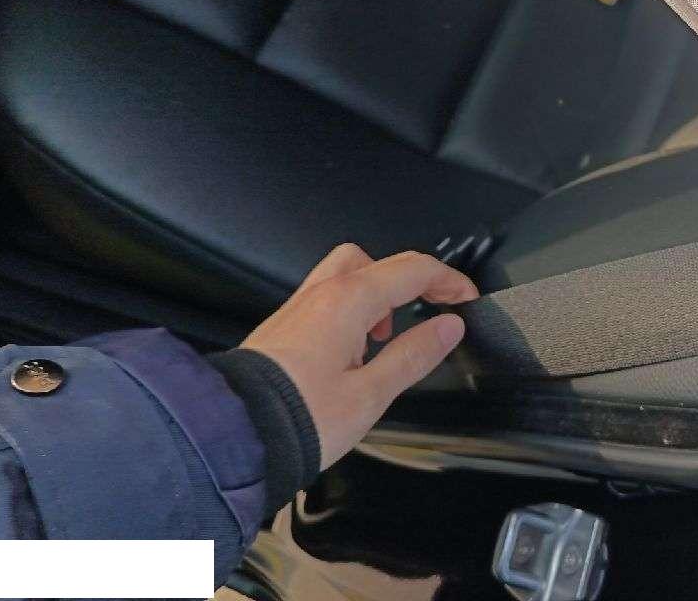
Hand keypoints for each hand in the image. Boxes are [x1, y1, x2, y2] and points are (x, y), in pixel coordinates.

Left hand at [241, 243, 476, 468]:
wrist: (232, 436)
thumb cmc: (296, 419)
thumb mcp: (371, 394)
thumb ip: (414, 355)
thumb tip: (448, 329)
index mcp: (348, 302)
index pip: (413, 270)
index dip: (448, 281)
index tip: (466, 299)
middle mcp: (321, 295)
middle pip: (380, 261)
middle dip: (415, 279)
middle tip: (436, 304)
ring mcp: (298, 308)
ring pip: (349, 273)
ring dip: (380, 291)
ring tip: (390, 332)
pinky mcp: (284, 327)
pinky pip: (327, 296)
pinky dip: (354, 307)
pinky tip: (356, 347)